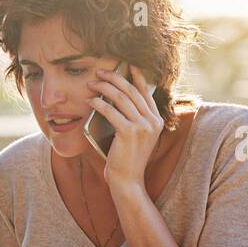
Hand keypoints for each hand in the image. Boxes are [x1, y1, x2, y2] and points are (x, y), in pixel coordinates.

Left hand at [86, 63, 163, 189]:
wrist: (128, 181)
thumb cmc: (126, 160)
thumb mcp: (135, 137)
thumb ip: (133, 120)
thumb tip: (114, 100)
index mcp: (157, 120)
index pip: (146, 92)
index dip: (136, 76)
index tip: (127, 65)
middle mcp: (153, 121)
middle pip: (132, 91)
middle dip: (115, 78)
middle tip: (100, 72)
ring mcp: (143, 126)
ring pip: (121, 97)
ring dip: (103, 87)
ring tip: (91, 84)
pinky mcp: (129, 132)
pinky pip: (111, 111)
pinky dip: (98, 103)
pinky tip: (90, 101)